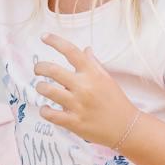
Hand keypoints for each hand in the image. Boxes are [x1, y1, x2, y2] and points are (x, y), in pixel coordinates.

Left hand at [32, 32, 139, 147]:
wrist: (126, 127)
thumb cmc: (116, 101)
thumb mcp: (107, 79)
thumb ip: (93, 64)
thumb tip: (85, 49)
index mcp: (92, 73)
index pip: (71, 51)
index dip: (55, 41)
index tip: (43, 37)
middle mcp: (84, 87)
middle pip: (52, 70)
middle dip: (39, 67)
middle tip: (37, 69)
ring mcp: (77, 105)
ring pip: (47, 90)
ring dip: (40, 87)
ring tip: (43, 88)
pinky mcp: (73, 122)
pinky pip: (50, 114)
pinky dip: (44, 110)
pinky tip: (47, 108)